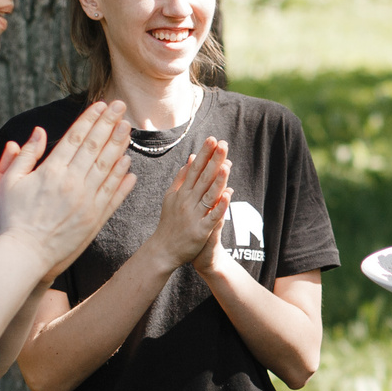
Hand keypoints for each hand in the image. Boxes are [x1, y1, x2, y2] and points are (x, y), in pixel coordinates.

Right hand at [0, 102, 135, 274]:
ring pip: (108, 167)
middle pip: (96, 146)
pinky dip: (123, 179)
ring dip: (120, 145)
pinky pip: (113, 194)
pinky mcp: (95, 218)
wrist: (25, 255)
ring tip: (127, 129)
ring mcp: (87, 201)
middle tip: (122, 107)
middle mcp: (73, 182)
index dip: (90, 118)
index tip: (101, 105)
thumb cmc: (12, 218)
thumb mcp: (9, 182)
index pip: (76, 137)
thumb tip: (38, 132)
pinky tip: (129, 165)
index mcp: (52, 170)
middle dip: (109, 123)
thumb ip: (24, 156)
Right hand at [148, 138, 232, 271]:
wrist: (163, 251)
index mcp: (181, 193)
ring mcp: (194, 216)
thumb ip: (181, 179)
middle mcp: (187, 201)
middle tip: (223, 143)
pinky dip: (220, 206)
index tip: (212, 139)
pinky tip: (228, 194)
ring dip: (218, 180)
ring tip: (226, 164)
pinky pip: (212, 217)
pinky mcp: (201, 230)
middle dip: (213, 160)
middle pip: (203, 178)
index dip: (204, 154)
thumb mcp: (171, 198)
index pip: (195, 169)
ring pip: (208, 195)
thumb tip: (190, 160)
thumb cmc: (169, 223)